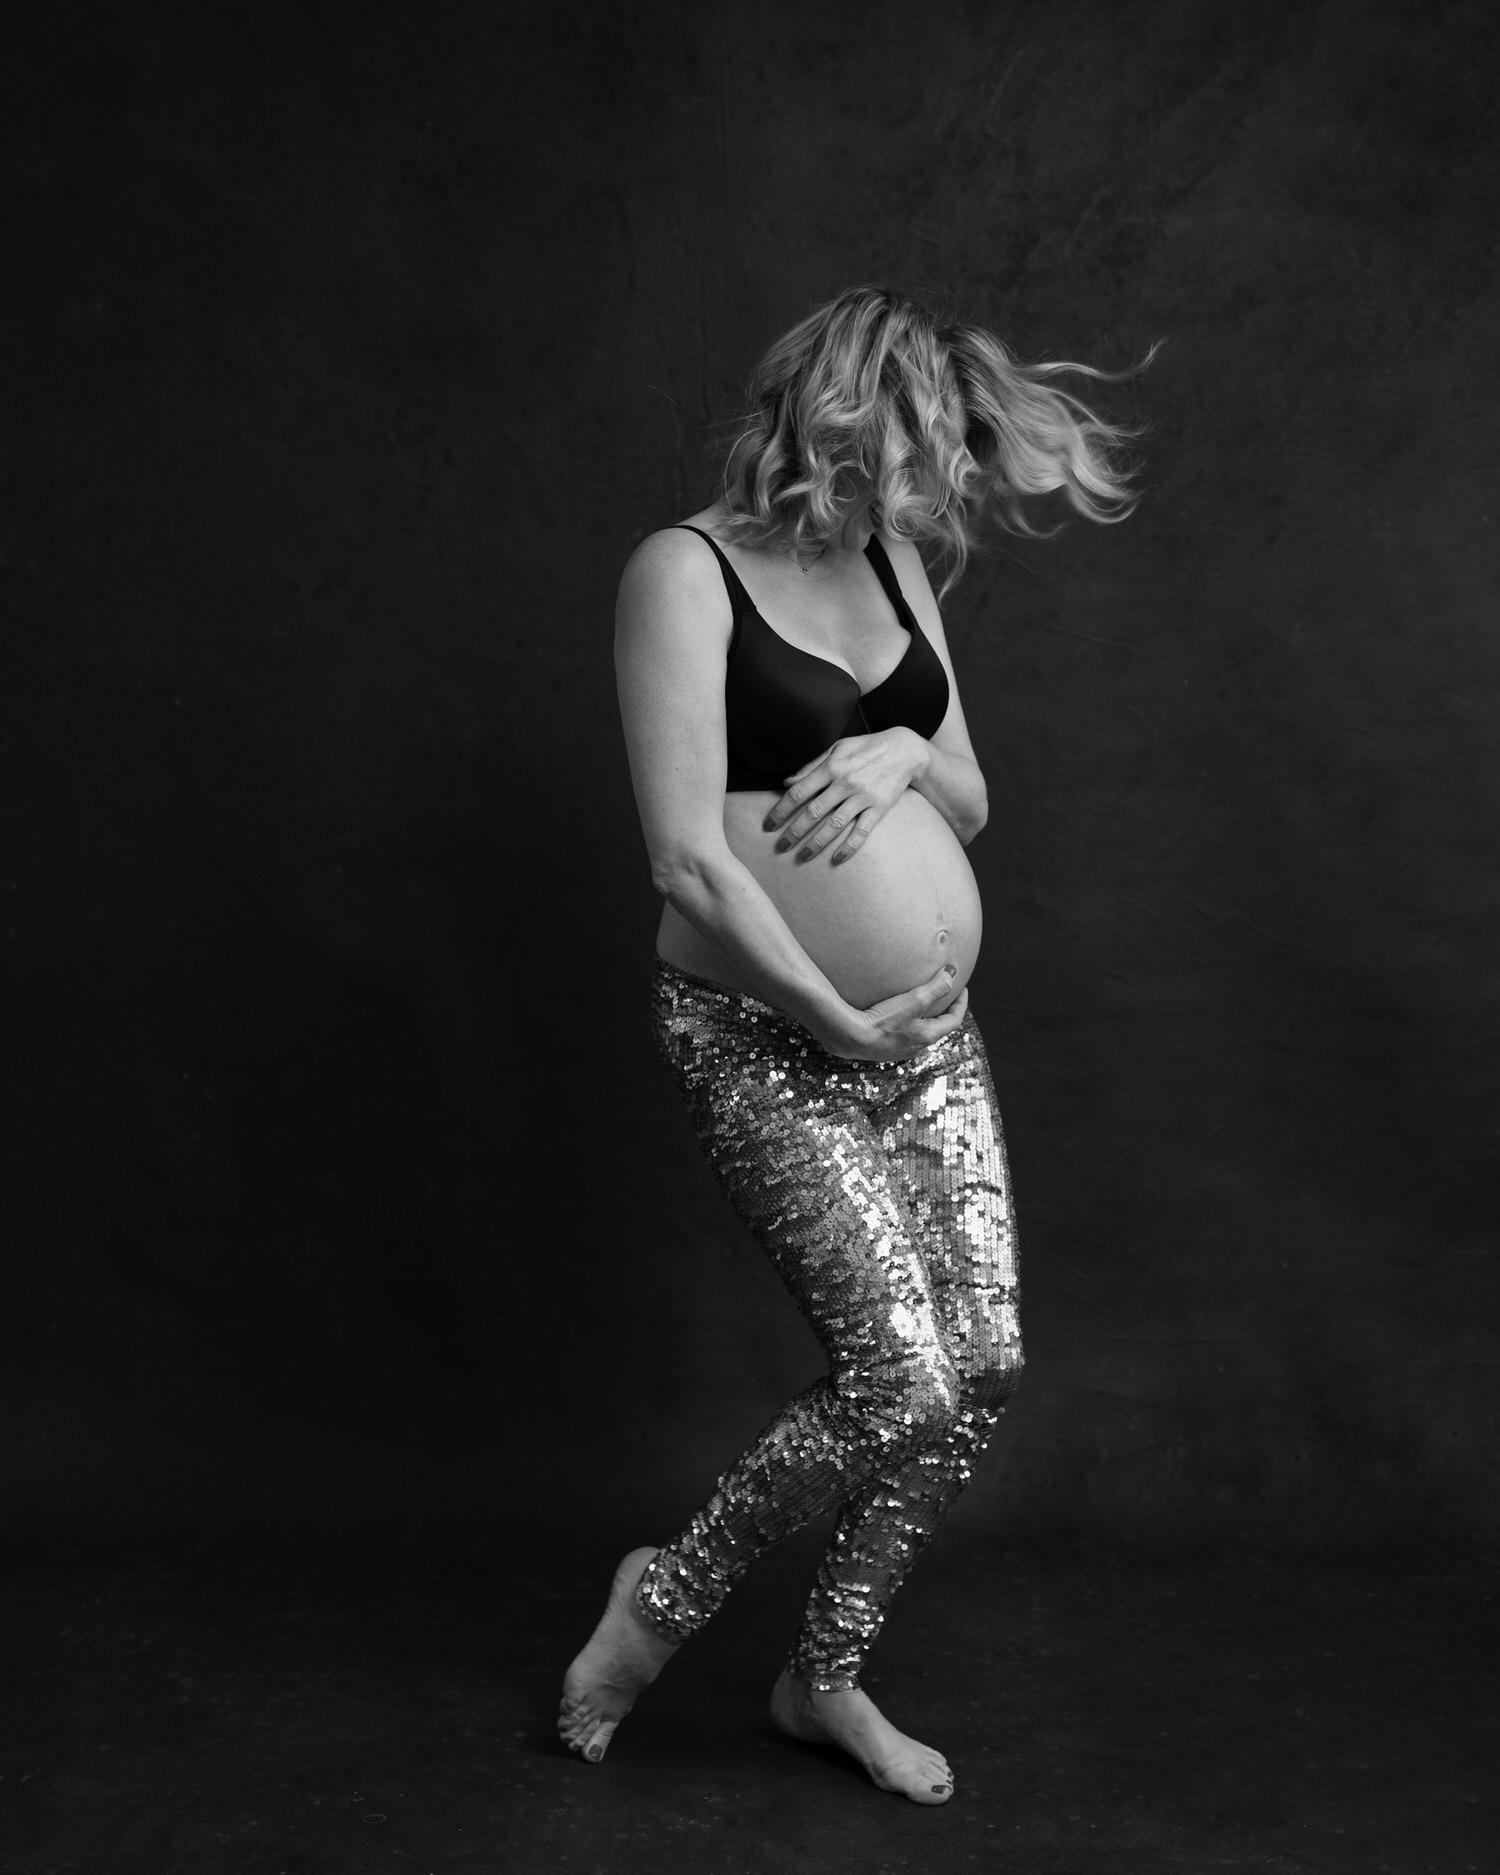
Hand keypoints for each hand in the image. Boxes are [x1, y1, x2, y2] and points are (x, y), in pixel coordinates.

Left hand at [763, 728, 928, 865]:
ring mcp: (863, 796)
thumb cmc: (866, 748)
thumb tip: (786, 782)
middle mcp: (845, 782)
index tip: (769, 825)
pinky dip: (849, 846)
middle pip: (813, 812)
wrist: (905, 750)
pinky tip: (837, 859)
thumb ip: (811, 766)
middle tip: (780, 847)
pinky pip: (862, 831)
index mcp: (831, 767)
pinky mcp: (879, 807)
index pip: (798, 792)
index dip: (781, 810)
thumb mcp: (837, 748)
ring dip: (816, 843)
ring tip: (802, 856)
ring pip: (834, 825)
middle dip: (794, 832)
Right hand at [823, 965, 968, 1061]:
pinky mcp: (883, 1049)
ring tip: (921, 1005)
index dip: (961, 1004)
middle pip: (938, 1028)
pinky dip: (908, 1023)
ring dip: (925, 1018)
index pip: (954, 1020)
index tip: (962, 989)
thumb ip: (936, 986)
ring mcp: (899, 1050)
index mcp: (928, 1036)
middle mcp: (916, 1047)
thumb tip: (953, 973)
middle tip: (944, 997)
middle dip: (944, 1012)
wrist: (850, 1037)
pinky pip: (902, 1034)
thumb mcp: (915, 1000)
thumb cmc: (883, 1019)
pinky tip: (895, 1015)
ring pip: (920, 1033)